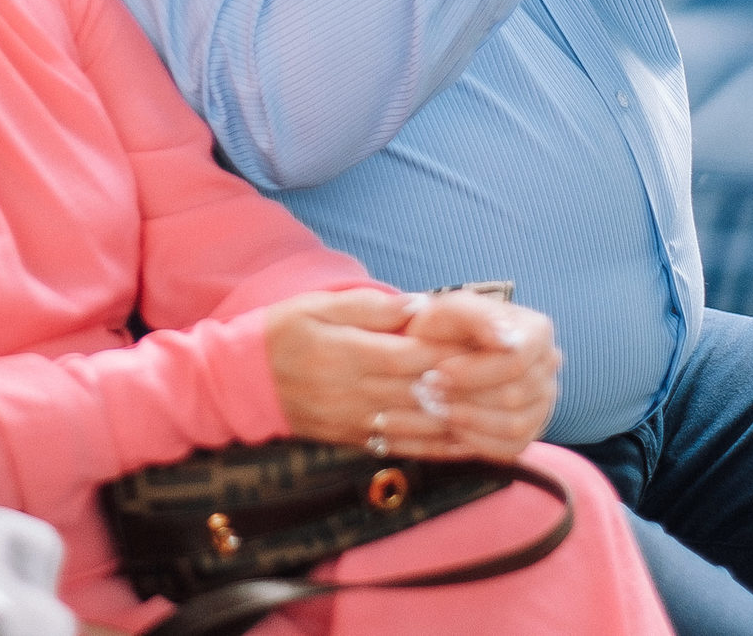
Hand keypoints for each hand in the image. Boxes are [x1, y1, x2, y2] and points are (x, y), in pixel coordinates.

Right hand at [264, 289, 535, 460]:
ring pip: (420, 425)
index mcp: (346, 351)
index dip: (452, 350)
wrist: (241, 381)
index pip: (411, 353)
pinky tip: (470, 440)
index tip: (487, 342)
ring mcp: (355, 421)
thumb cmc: (283, 332)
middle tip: (510, 377)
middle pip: (422, 391)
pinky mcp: (354, 440)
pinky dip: (441, 447)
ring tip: (503, 411)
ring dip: (463, 421)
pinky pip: (405, 447)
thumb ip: (370, 307)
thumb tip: (419, 307)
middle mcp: (354, 390)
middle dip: (468, 386)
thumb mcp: (320, 305)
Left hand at [398, 293, 559, 462]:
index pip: (516, 361)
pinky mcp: (531, 430)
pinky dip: (476, 440)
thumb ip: (477, 317)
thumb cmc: (443, 328)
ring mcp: (544, 401)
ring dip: (468, 420)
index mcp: (537, 331)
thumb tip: (507, 338)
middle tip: (427, 392)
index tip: (438, 371)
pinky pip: (511, 447)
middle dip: (466, 396)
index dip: (475, 371)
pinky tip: (450, 426)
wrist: (437, 352)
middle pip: (515, 395)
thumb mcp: (451, 310)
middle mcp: (548, 367)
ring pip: (515, 425)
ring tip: (435, 408)